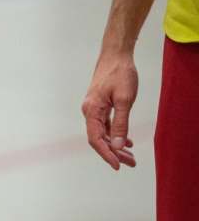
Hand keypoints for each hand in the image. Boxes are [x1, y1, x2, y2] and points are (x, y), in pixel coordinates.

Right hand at [81, 51, 137, 169]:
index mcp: (91, 111)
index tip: (118, 165)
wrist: (115, 54)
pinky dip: (115, 134)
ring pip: (103, 133)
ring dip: (116, 145)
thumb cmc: (120, 74)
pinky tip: (126, 141)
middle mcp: (89, 112)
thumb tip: (117, 145)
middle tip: (130, 163)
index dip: (107, 154)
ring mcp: (93, 109)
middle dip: (114, 153)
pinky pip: (105, 125)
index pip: (96, 139)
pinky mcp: (100, 106)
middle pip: (99, 139)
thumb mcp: (125, 100)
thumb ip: (120, 124)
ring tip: (131, 156)